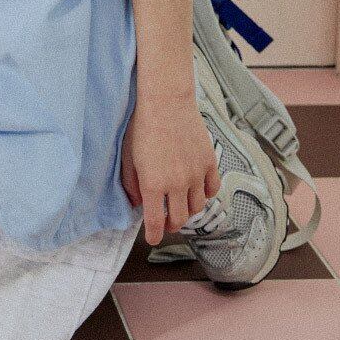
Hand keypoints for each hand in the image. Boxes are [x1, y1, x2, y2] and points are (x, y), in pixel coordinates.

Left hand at [120, 95, 221, 245]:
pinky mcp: (209, 163)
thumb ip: (131, 184)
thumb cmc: (143, 125)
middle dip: (171, 226)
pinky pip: (212, 189)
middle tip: (166, 223)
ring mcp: (195, 174)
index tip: (153, 238)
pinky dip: (205, 195)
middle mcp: (177, 183)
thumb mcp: (128, 156)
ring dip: (187, 211)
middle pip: (179, 219)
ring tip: (180, 205)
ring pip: (197, 207)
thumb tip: (137, 203)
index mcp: (153, 184)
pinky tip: (197, 190)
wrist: (166, 101)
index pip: (155, 222)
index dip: (154, 235)